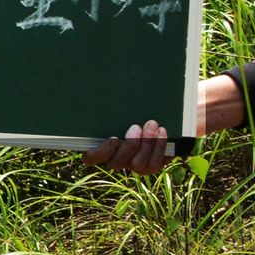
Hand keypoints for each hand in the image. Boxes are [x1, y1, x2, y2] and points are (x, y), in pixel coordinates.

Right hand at [82, 76, 245, 173]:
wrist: (163, 115)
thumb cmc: (136, 107)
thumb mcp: (123, 105)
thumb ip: (112, 105)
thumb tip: (98, 88)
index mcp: (102, 145)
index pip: (91, 158)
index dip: (100, 152)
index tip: (113, 137)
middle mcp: (117, 159)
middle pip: (116, 163)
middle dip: (129, 145)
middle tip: (136, 127)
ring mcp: (134, 165)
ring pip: (138, 164)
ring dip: (146, 143)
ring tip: (152, 124)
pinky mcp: (152, 166)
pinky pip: (155, 163)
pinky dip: (159, 146)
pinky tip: (162, 131)